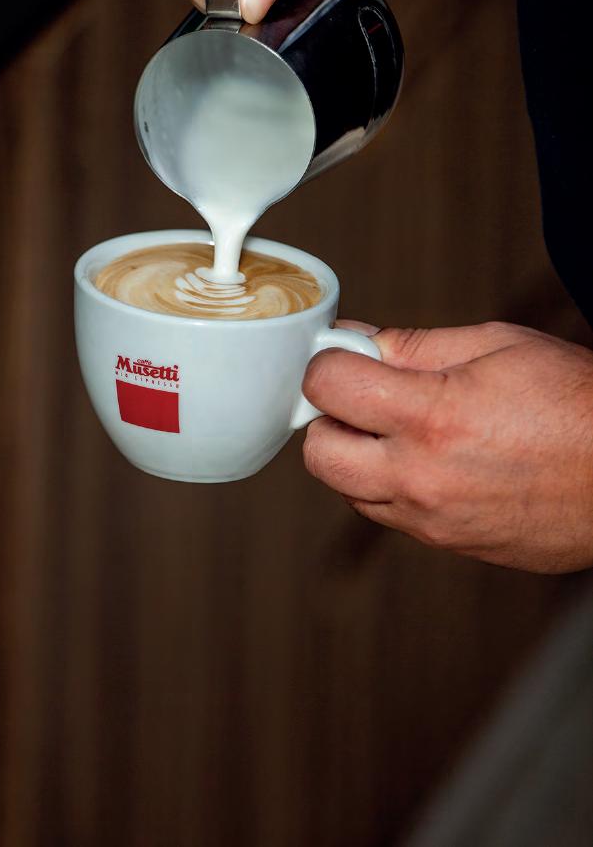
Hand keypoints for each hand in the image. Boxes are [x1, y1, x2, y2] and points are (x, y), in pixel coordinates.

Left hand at [301, 321, 592, 572]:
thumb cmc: (576, 405)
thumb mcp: (497, 346)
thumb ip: (415, 346)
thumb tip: (359, 341)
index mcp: (431, 416)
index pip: (326, 387)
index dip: (329, 363)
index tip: (345, 358)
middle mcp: (422, 476)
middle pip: (318, 453)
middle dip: (329, 419)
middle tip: (363, 398)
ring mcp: (434, 520)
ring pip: (348, 492)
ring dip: (359, 457)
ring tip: (405, 430)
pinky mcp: (451, 545)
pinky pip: (391, 516)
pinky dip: (393, 488)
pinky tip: (433, 461)